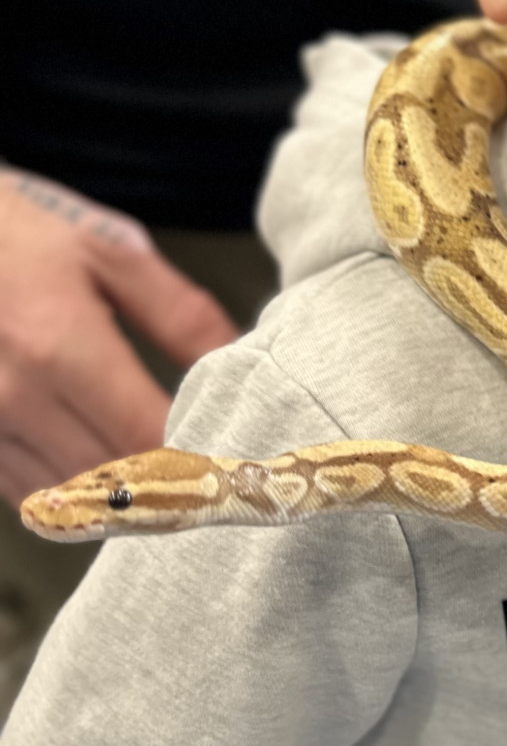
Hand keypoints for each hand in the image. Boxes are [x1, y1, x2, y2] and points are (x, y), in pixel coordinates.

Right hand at [0, 170, 239, 508]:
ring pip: (73, 502)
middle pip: (114, 481)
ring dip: (122, 496)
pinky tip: (102, 469)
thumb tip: (244, 364)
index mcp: (59, 347)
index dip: (197, 455)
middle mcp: (15, 398)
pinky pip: (34, 496)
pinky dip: (76, 493)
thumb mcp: (111, 258)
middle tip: (208, 470)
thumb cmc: (25, 244)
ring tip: (160, 472)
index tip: (234, 453)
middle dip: (168, 483)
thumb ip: (182, 316)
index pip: (147, 436)